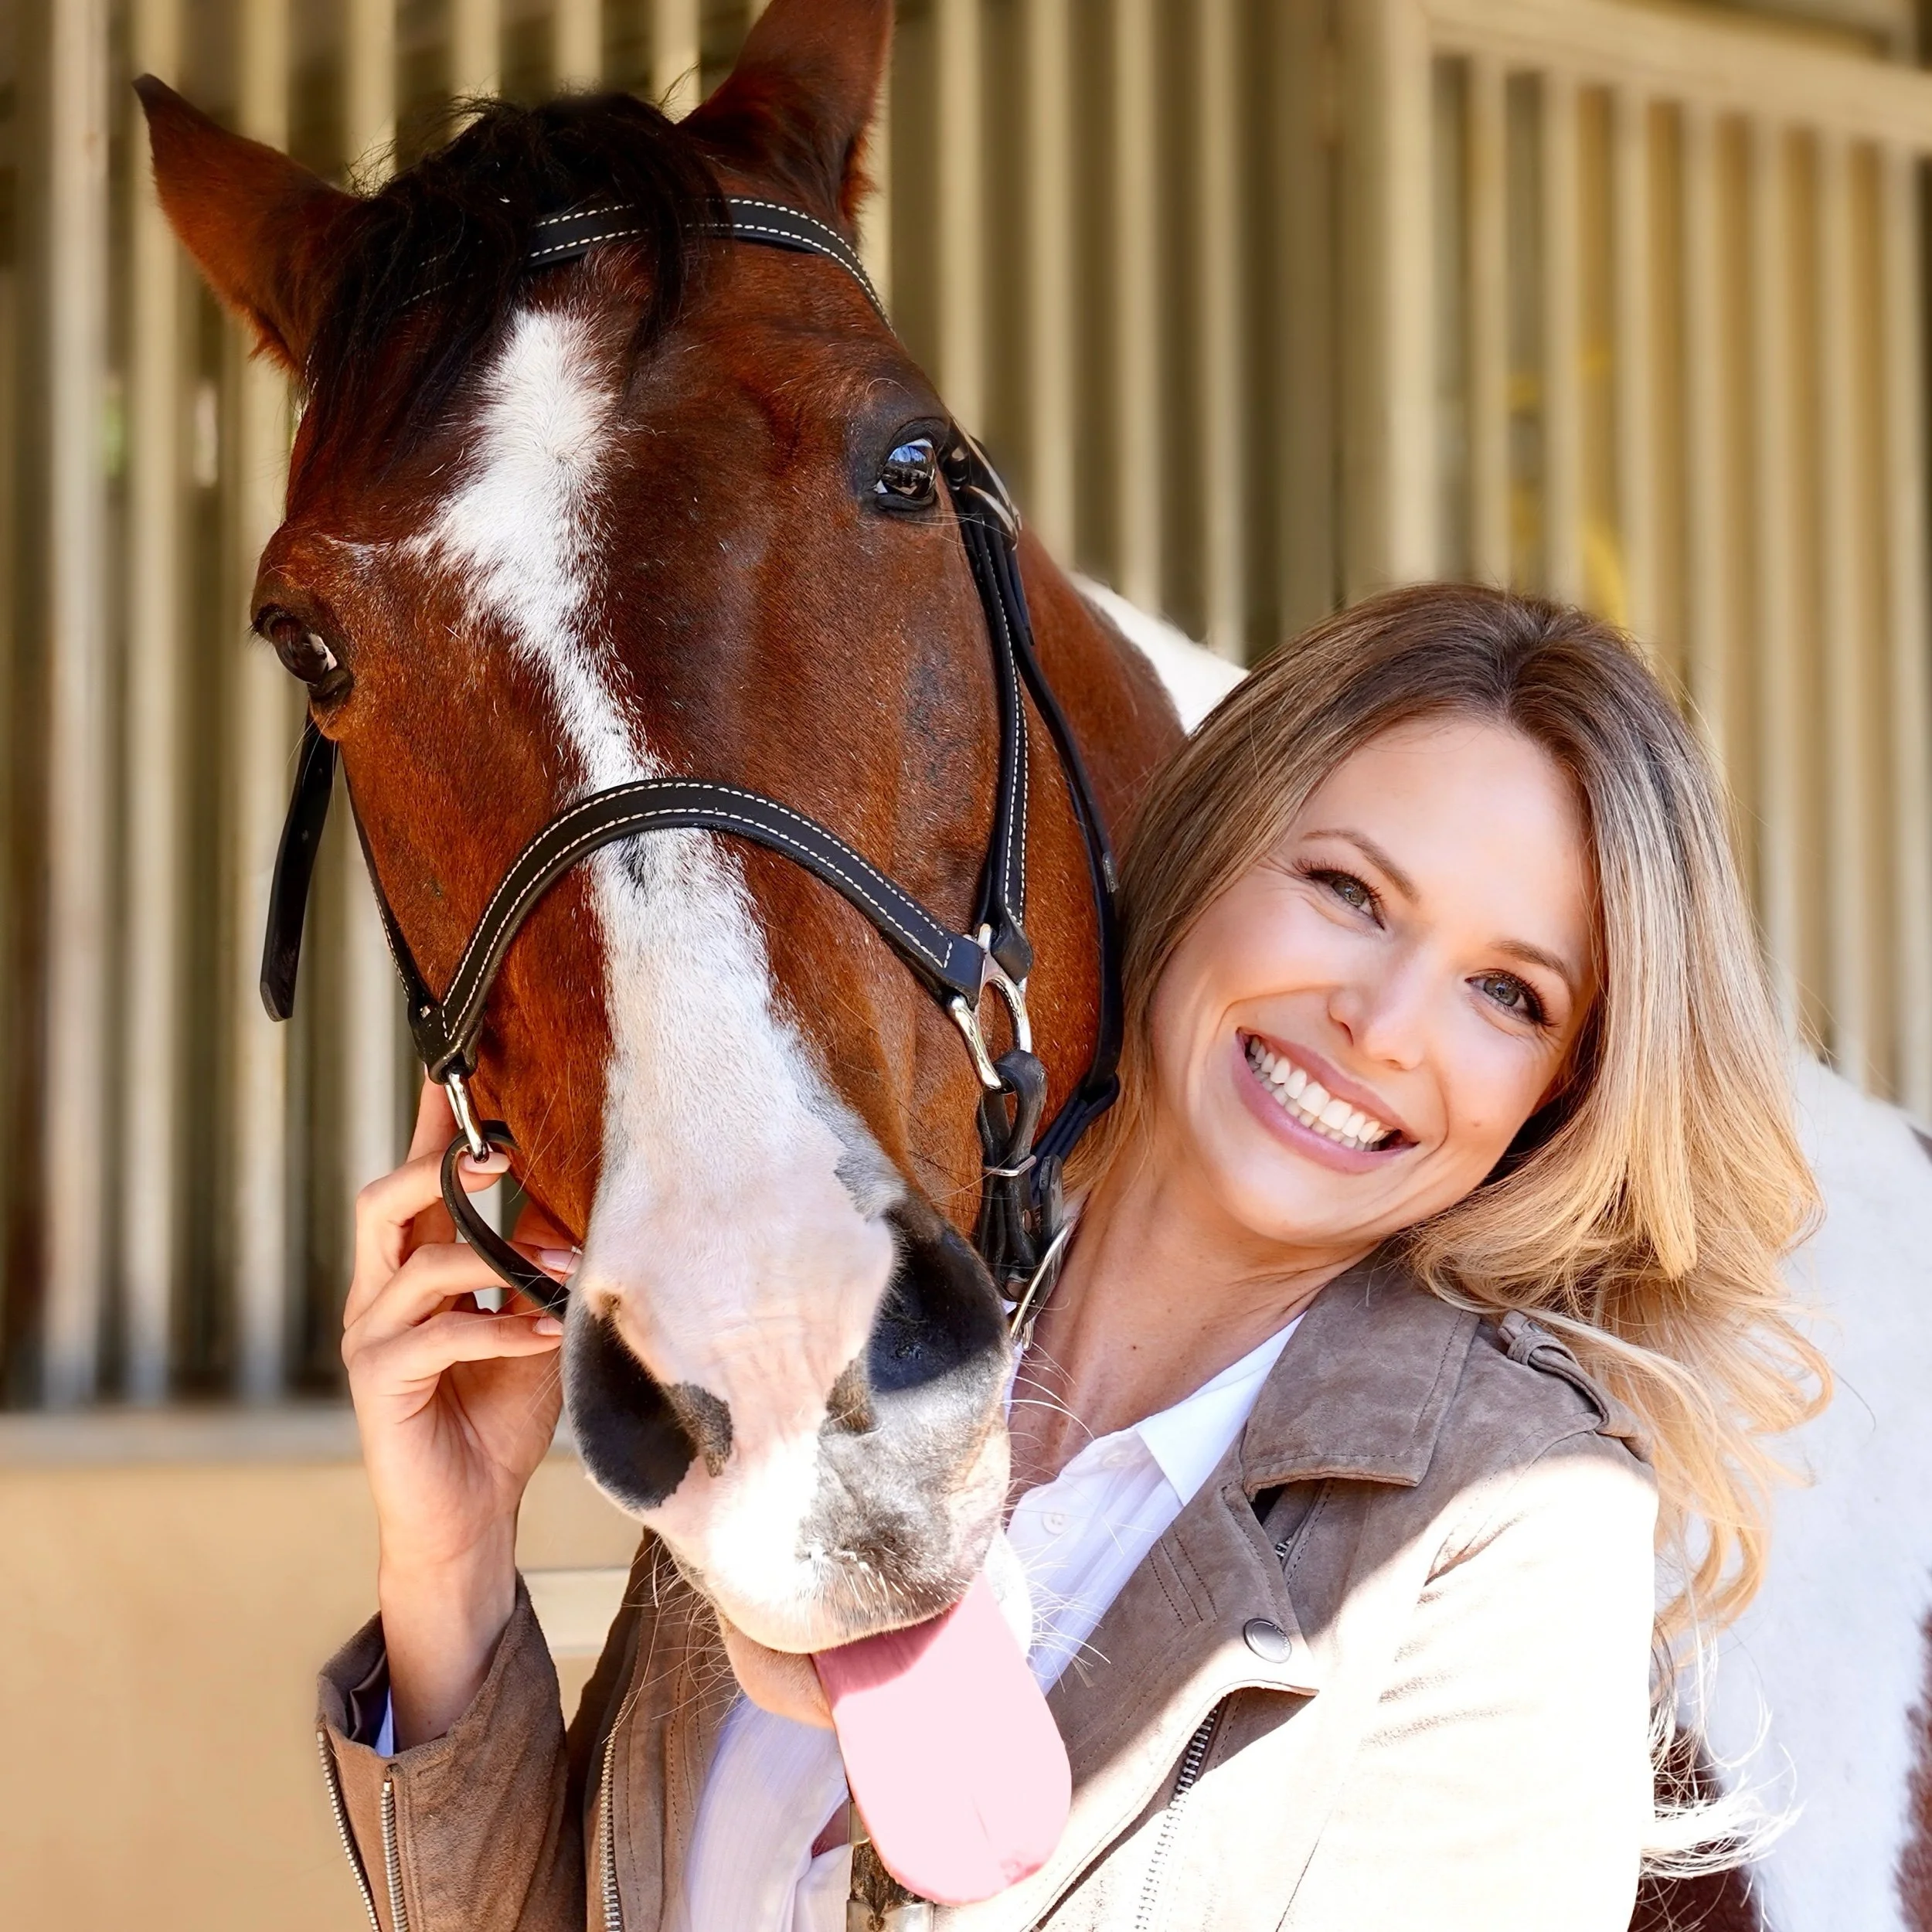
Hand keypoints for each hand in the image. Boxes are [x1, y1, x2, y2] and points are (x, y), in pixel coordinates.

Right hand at [343, 1080, 576, 1745]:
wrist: (471, 1512)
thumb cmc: (501, 1410)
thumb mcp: (535, 1317)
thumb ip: (543, 1262)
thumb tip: (590, 1195)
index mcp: (414, 1268)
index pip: (417, 1181)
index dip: (434, 1123)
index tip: (457, 1065)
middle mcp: (380, 1293)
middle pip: (382, 1201)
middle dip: (438, 1169)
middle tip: (500, 1158)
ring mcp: (372, 1338)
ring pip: (415, 1264)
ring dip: (497, 1257)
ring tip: (562, 1271)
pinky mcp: (380, 1384)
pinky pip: (437, 1335)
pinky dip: (500, 1327)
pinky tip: (546, 1333)